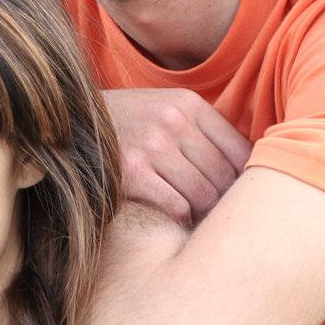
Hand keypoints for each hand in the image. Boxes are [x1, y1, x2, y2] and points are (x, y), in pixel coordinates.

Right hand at [103, 88, 251, 223]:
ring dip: (205, 213)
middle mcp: (173, 121)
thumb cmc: (132, 122)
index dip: (247, 179)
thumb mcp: (169, 108)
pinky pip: (176, 206)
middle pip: (223, 176)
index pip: (239, 150)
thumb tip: (249, 169)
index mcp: (189, 104)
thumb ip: (204, 130)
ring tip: (204, 221)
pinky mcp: (132, 172)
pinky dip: (182, 218)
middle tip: (225, 217)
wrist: (75, 123)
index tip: (245, 196)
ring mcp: (152, 146)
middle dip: (227, 201)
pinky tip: (178, 218)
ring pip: (203, 194)